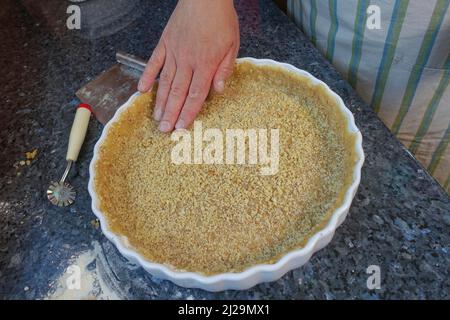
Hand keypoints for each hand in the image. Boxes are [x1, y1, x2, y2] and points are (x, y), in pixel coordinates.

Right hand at [138, 0, 239, 131]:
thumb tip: (219, 90)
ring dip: (160, 101)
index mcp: (205, 64)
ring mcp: (173, 52)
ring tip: (156, 117)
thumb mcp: (232, 45)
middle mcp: (187, 61)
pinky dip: (147, 76)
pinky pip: (154, 62)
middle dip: (171, 113)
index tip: (181, 128)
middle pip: (178, 93)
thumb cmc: (221, 20)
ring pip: (165, 82)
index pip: (196, 95)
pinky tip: (142, 90)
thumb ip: (224, 69)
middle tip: (164, 130)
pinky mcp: (164, 43)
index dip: (188, 113)